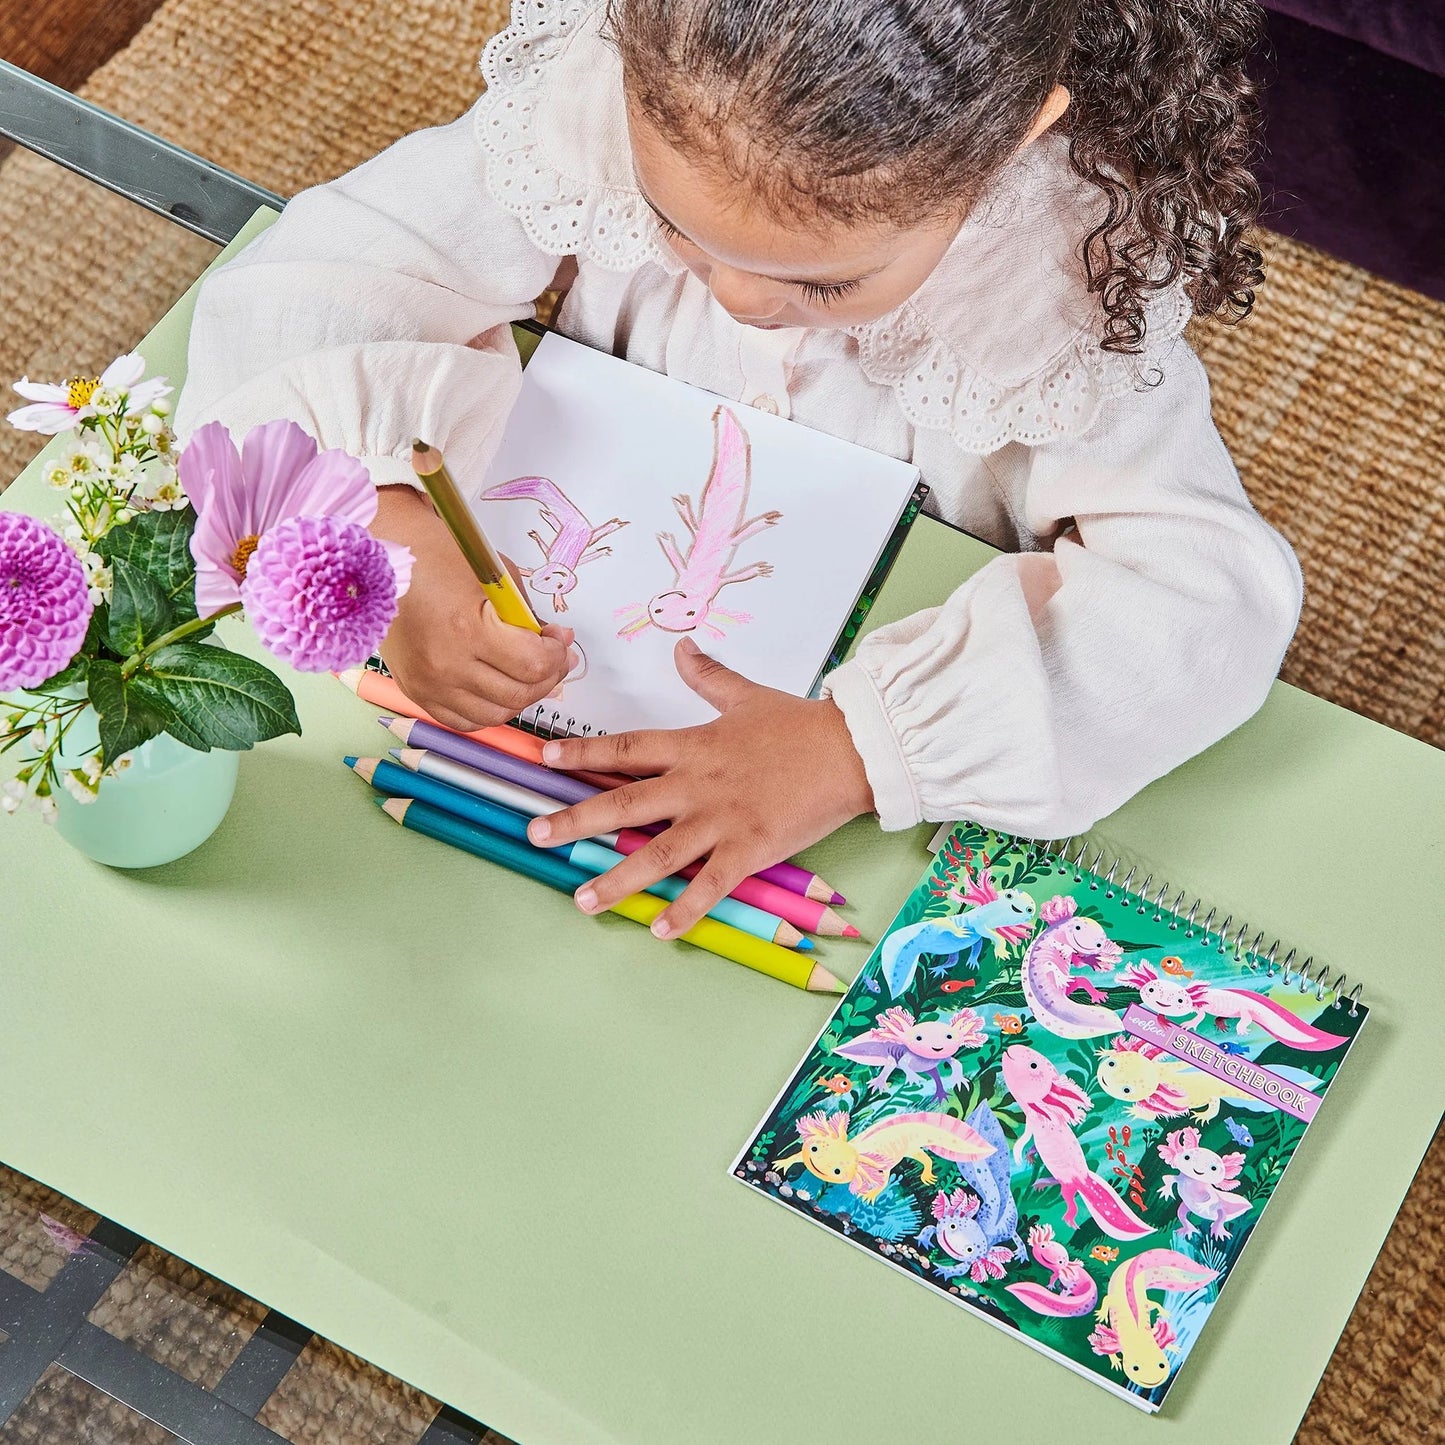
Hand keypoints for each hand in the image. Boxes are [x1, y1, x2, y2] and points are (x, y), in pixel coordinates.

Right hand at [371, 485, 572, 729]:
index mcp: (467, 629)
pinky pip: (463, 720)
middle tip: (553, 658)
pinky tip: (496, 689)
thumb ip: (526, 616)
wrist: (380, 562)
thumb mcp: (494, 577)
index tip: (559, 639)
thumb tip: (552, 644)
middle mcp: (446, 665)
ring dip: (520, 697)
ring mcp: (429, 684)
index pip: (533, 665)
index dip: (556, 655)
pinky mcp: (416, 692)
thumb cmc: (436, 558)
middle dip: (548, 677)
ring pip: (494, 715)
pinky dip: (487, 710)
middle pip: (518, 694)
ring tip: (526, 675)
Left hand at [525, 638, 874, 936]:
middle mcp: (697, 785)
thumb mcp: (748, 696)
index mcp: (694, 746)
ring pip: (658, 854)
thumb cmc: (801, 725)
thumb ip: (709, 677)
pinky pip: (710, 885)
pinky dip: (685, 910)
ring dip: (617, 880)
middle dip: (576, 821)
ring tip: (582, 902)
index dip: (583, 753)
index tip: (544, 759)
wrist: (852, 750)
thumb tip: (683, 649)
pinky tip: (659, 930)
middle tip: (536, 835)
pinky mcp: (750, 850)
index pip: (626, 749)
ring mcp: (721, 820)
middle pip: (625, 803)